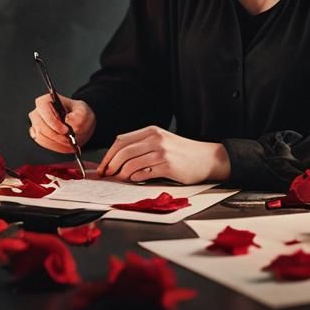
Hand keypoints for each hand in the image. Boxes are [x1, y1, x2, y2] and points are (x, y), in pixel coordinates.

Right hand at [28, 94, 95, 153]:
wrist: (79, 125)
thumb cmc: (78, 114)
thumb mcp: (83, 113)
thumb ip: (78, 117)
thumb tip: (68, 120)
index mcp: (47, 100)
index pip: (43, 108)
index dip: (53, 121)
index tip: (65, 130)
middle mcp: (39, 112)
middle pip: (40, 126)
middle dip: (56, 136)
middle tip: (69, 140)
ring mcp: (37, 125)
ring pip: (41, 137)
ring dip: (57, 142)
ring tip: (70, 143)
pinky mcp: (39, 135)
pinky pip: (44, 144)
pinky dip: (56, 146)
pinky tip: (65, 145)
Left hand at [96, 125, 230, 183]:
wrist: (207, 158)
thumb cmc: (182, 152)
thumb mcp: (161, 141)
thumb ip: (142, 146)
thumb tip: (118, 159)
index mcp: (151, 131)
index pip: (121, 140)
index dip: (109, 154)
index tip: (103, 165)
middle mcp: (155, 139)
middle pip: (123, 151)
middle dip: (110, 164)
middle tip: (106, 174)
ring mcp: (161, 152)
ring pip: (131, 163)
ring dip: (121, 173)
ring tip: (119, 179)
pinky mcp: (168, 166)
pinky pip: (144, 172)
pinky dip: (135, 177)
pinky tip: (134, 179)